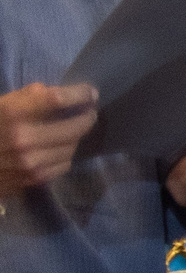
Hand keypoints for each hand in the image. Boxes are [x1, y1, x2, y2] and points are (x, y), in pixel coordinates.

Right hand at [0, 82, 98, 196]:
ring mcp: (29, 163)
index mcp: (12, 113)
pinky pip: (62, 165)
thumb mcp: (1, 104)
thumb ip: (30, 97)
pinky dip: (64, 155)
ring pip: (71, 148)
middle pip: (74, 128)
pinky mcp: (32, 180)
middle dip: (86, 118)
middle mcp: (24, 139)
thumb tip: (65, 96)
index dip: (80, 94)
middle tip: (89, 113)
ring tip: (71, 130)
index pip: (57, 99)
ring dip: (75, 138)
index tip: (90, 93)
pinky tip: (58, 149)